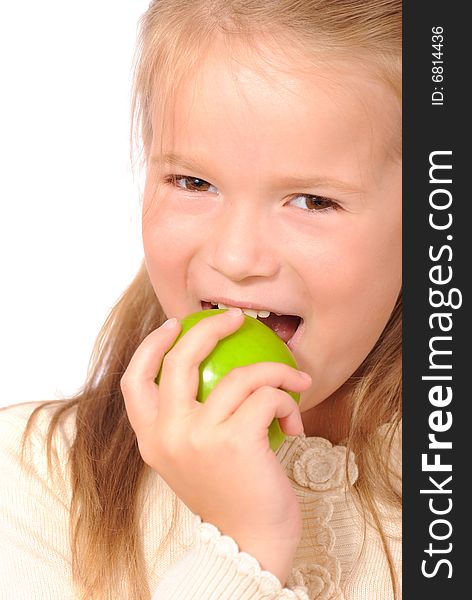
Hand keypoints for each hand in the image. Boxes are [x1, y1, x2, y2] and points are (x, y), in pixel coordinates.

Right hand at [121, 309, 311, 583]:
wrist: (250, 544)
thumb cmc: (230, 495)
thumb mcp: (193, 459)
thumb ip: (189, 422)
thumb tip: (210, 371)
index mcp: (150, 439)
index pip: (134, 381)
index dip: (151, 346)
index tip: (174, 326)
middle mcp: (166, 436)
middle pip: (179, 360)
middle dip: (210, 329)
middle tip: (235, 319)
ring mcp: (197, 437)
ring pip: (239, 376)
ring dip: (275, 372)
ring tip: (294, 381)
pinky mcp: (233, 441)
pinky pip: (265, 396)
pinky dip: (286, 398)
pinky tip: (294, 418)